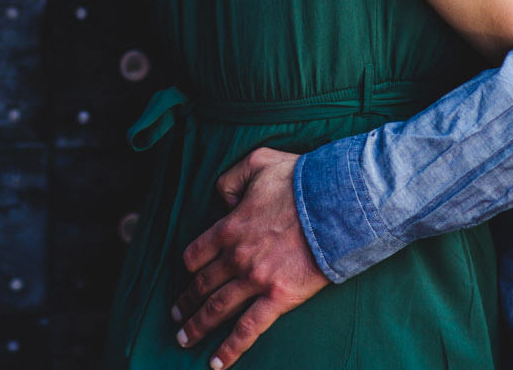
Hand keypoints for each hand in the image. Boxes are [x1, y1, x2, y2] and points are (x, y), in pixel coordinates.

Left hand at [171, 147, 329, 367]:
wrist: (336, 204)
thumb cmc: (301, 181)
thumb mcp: (257, 163)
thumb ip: (230, 179)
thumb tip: (222, 199)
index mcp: (229, 226)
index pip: (197, 253)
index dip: (189, 267)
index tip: (187, 276)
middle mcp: (236, 257)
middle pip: (202, 285)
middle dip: (186, 302)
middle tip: (176, 316)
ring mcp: (255, 280)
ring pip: (217, 309)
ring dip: (197, 326)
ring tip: (184, 339)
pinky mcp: (278, 298)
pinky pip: (248, 329)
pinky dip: (230, 348)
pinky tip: (216, 363)